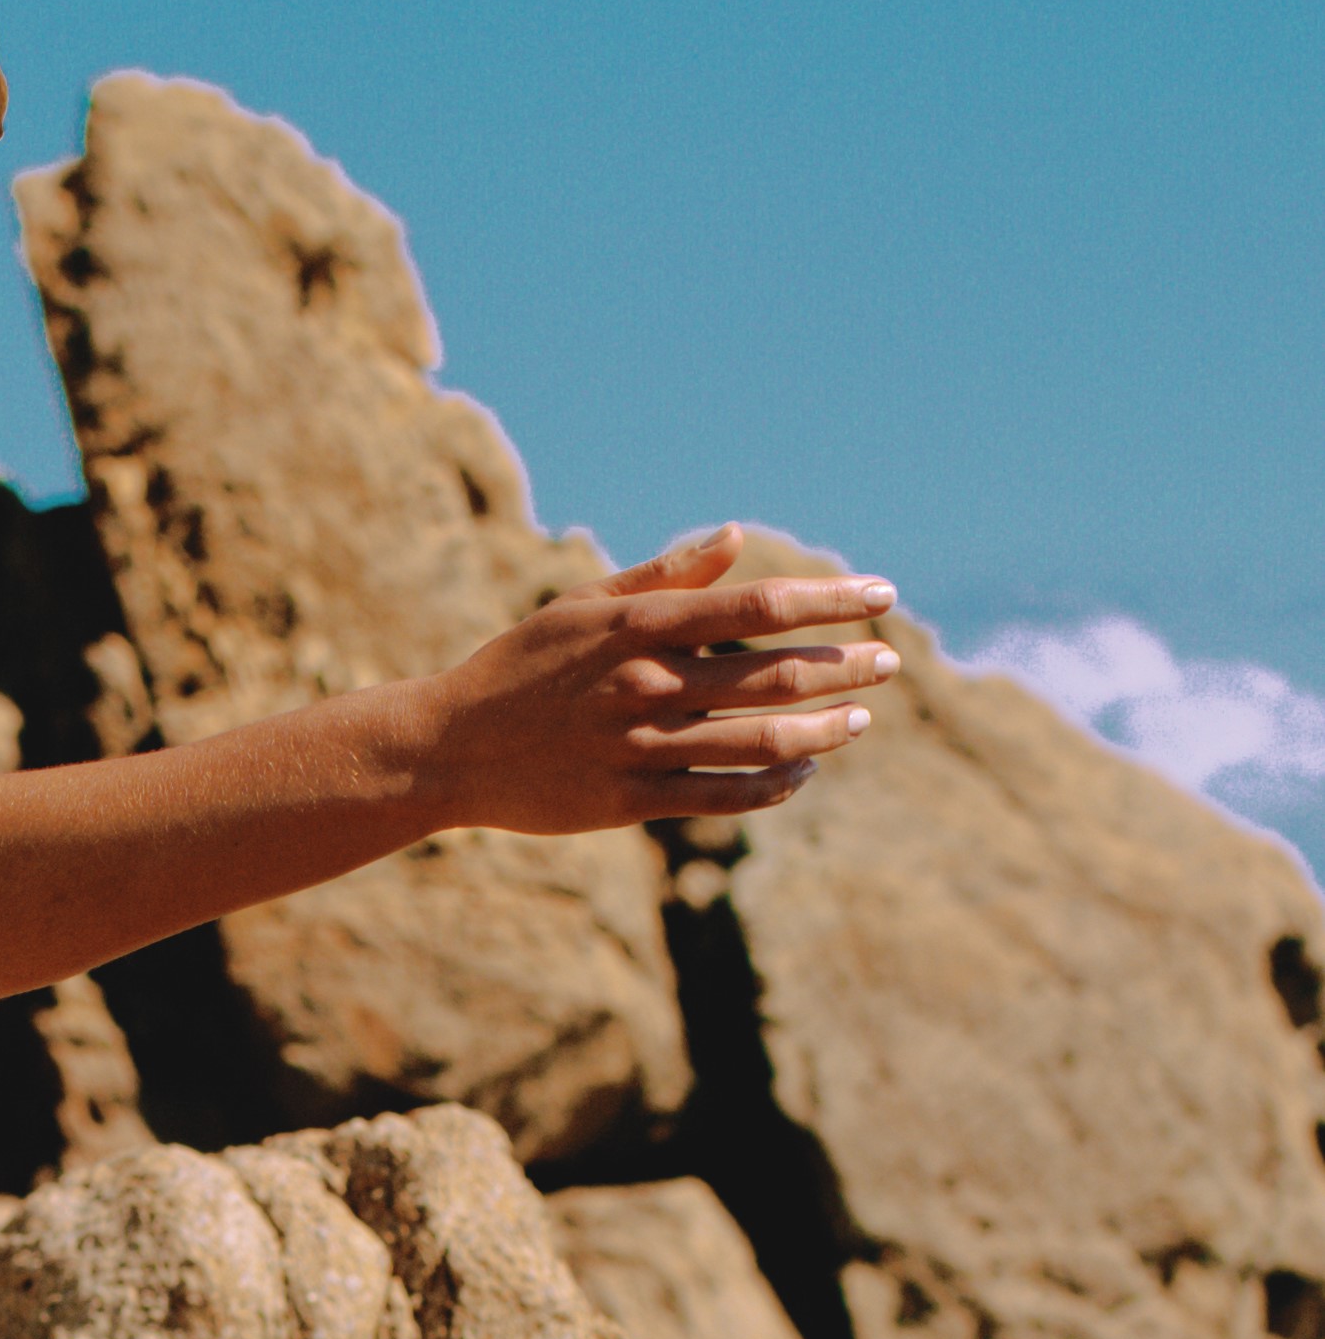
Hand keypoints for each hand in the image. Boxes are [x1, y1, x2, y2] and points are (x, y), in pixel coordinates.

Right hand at [414, 524, 896, 835]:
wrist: (451, 745)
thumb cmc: (523, 665)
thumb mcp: (582, 605)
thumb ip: (664, 576)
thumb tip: (735, 537)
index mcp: (637, 627)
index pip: (756, 607)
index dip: (828, 600)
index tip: (880, 593)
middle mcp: (647, 684)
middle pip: (772, 676)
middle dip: (843, 666)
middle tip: (888, 661)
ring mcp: (640, 746)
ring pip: (760, 741)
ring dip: (824, 730)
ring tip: (860, 718)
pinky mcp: (631, 800)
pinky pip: (724, 796)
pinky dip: (775, 784)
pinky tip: (803, 770)